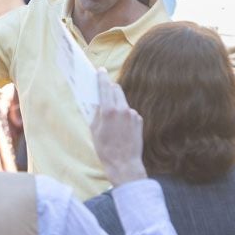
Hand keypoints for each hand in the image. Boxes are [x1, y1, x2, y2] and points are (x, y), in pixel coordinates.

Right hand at [90, 70, 147, 186]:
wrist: (124, 164)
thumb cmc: (106, 149)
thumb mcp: (94, 131)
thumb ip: (96, 113)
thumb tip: (97, 102)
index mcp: (108, 111)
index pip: (105, 88)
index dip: (102, 77)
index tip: (101, 71)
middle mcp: (122, 109)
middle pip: (116, 90)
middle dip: (110, 89)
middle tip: (104, 92)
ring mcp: (133, 114)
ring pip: (123, 101)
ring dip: (117, 104)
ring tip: (112, 118)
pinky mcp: (139, 120)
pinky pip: (130, 112)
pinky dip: (124, 115)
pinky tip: (121, 128)